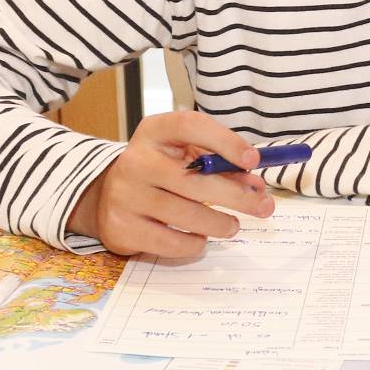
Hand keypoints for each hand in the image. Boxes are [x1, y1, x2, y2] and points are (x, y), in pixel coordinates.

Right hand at [66, 111, 276, 256]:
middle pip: (195, 178)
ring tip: (232, 226)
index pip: (191, 126)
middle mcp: (135, 160)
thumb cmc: (160, 172)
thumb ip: (222, 166)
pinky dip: (194, 243)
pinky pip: (171, 242)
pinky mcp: (121, 228)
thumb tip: (257, 187)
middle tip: (264, 207)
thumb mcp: (186, 156)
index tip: (253, 160)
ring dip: (220, 223)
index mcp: (155, 132)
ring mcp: (125, 195)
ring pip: (187, 214)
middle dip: (238, 196)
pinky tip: (201, 237)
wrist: (106, 196)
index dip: (226, 141)